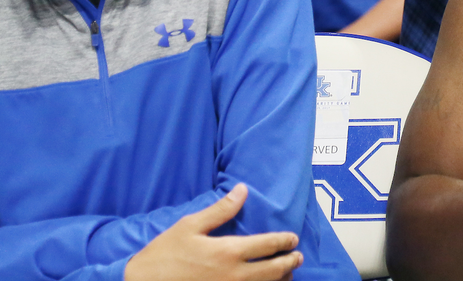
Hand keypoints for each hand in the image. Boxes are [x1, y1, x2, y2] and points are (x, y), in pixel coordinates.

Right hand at [125, 183, 303, 280]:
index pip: (268, 245)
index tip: (293, 239)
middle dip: (289, 262)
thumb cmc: (164, 255)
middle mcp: (234, 276)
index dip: (284, 241)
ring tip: (288, 274)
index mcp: (228, 252)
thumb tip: (242, 190)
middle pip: (273, 270)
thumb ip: (221, 210)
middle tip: (298, 257)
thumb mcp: (190, 226)